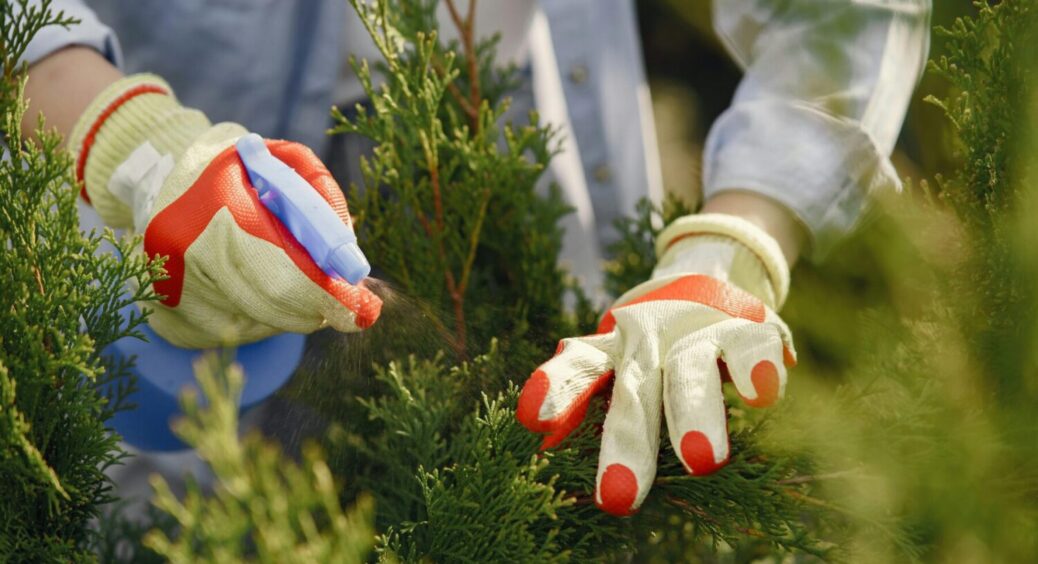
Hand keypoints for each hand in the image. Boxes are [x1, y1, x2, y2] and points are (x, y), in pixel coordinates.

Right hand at [70, 75, 380, 347]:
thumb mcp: (281, 160)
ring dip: (291, 312)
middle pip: (272, 304)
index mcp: (215, 208)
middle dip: (317, 307)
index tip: (362, 309)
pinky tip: (258, 290)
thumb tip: (349, 253)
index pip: (282, 271)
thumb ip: (320, 195)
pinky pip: (235, 332)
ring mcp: (173, 290)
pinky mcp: (169, 317)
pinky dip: (261, 318)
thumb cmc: (236, 169)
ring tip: (294, 281)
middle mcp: (186, 253)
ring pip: (258, 322)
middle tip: (349, 308)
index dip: (324, 294)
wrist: (158, 179)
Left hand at [517, 214, 795, 515]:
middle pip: (635, 392)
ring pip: (691, 372)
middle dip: (628, 445)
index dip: (557, 389)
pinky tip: (760, 393)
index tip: (533, 419)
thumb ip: (580, 393)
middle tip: (618, 499)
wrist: (706, 282)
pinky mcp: (748, 330)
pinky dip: (755, 368)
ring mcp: (698, 334)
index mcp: (611, 352)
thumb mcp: (613, 365)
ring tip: (702, 462)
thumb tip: (540, 439)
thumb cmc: (649, 347)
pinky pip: (750, 347)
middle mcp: (649, 341)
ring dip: (694, 413)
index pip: (579, 369)